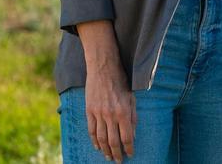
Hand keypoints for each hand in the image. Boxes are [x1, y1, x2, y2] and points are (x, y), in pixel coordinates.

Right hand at [77, 20, 136, 161]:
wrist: (103, 68)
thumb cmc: (121, 81)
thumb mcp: (132, 98)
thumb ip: (133, 117)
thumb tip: (132, 135)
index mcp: (124, 112)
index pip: (127, 137)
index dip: (129, 148)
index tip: (130, 154)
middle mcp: (111, 115)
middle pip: (113, 141)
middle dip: (116, 153)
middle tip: (118, 161)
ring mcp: (98, 113)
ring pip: (101, 138)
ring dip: (105, 150)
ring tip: (108, 156)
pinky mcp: (89, 110)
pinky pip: (91, 130)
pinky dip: (94, 141)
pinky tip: (98, 146)